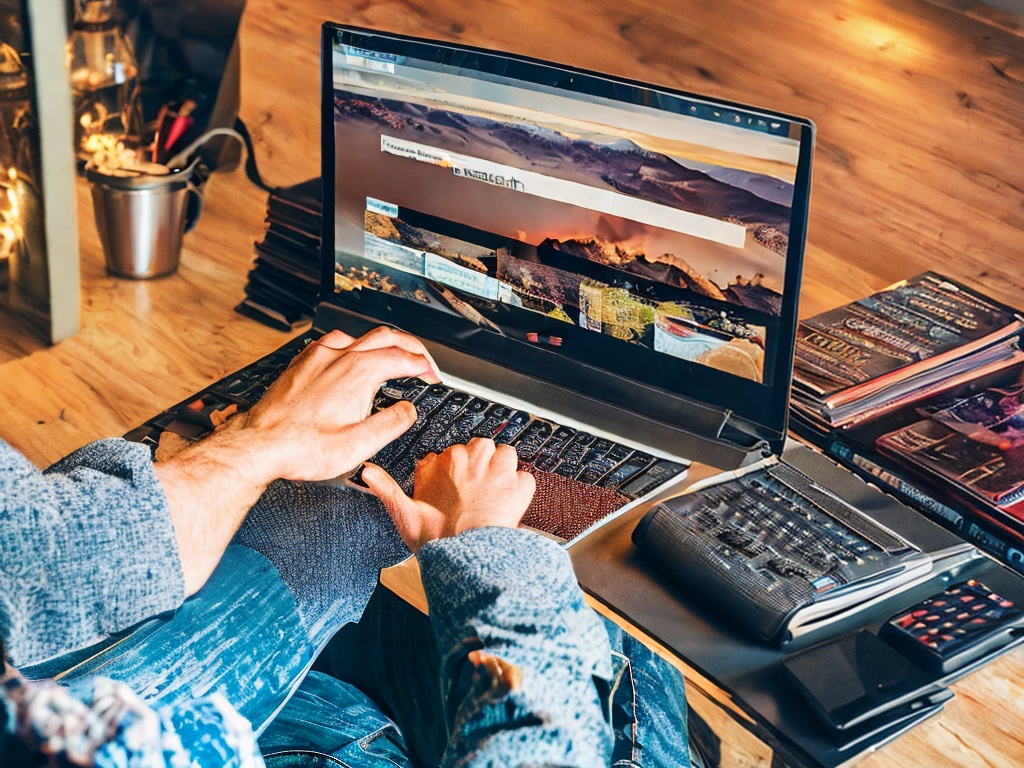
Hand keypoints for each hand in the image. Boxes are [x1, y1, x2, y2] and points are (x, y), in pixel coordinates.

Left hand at [234, 326, 440, 481]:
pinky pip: (333, 342)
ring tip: (391, 356)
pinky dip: (353, 347)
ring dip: (382, 344)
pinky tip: (349, 358)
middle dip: (411, 347)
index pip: (405, 358)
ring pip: (359, 336)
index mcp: (359, 373)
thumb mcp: (359, 445)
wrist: (259, 445)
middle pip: (387, 337)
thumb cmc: (302, 447)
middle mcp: (339, 357)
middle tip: (423, 361)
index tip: (433, 377)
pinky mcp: (301, 363)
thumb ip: (392, 423)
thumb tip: (407, 410)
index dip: (426, 367)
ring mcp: (318, 357)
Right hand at [362, 438, 535, 552]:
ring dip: (504, 468)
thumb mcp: (403, 513)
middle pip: (481, 446)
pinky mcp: (519, 486)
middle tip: (477, 487)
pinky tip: (511, 504)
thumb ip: (386, 489)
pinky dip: (521, 490)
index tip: (455, 483)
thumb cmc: (436, 539)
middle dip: (481, 462)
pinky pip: (526, 478)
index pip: (454, 450)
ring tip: (495, 491)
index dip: (456, 467)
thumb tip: (366, 473)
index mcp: (445, 461)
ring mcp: (498, 470)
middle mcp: (472, 459)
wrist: (466, 558)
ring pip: (506, 454)